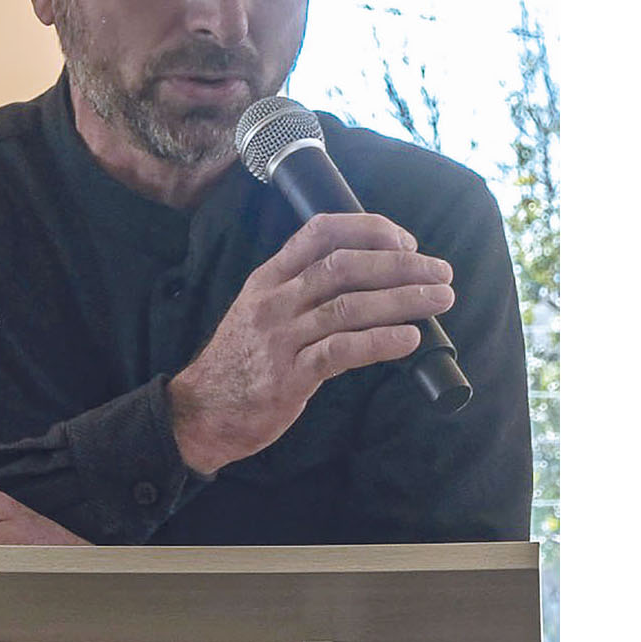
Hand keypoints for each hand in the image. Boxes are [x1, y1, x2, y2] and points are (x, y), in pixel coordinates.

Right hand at [168, 212, 453, 474]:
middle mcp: (274, 301)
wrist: (200, 412)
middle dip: (400, 264)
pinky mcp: (288, 377)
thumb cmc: (241, 361)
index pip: (321, 232)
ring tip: (439, 299)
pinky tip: (409, 338)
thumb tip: (371, 278)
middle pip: (344, 266)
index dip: (369, 229)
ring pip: (349, 306)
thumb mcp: (260, 311)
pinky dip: (381, 341)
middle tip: (440, 271)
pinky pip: (342, 351)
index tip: (406, 241)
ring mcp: (280, 338)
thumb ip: (302, 291)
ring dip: (403, 299)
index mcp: (268, 278)